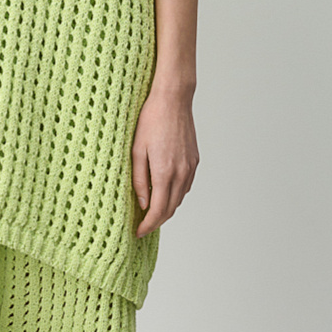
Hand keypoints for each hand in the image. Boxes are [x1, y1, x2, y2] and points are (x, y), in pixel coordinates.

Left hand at [130, 83, 198, 236]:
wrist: (173, 100)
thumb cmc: (151, 120)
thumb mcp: (136, 150)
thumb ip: (139, 180)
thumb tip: (143, 204)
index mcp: (164, 172)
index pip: (158, 210)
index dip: (148, 225)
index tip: (138, 232)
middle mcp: (181, 173)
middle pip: (171, 209)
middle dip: (157, 222)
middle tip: (142, 226)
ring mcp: (190, 167)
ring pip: (180, 199)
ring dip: (167, 209)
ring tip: (152, 212)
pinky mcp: (195, 160)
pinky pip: (186, 186)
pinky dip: (176, 195)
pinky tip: (165, 193)